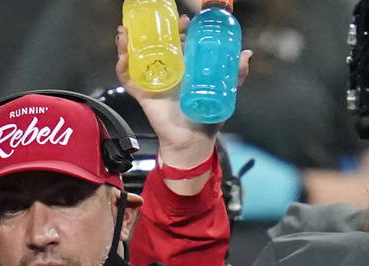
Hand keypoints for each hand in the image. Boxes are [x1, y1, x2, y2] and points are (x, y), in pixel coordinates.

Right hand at [115, 18, 251, 171]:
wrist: (193, 142)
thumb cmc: (207, 120)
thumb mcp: (225, 93)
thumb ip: (235, 75)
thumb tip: (246, 54)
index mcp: (186, 69)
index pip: (179, 43)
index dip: (179, 30)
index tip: (185, 21)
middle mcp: (168, 72)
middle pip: (155, 46)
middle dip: (152, 31)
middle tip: (160, 22)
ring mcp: (154, 82)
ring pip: (136, 58)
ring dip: (128, 44)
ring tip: (125, 33)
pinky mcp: (144, 95)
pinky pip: (128, 79)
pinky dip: (122, 66)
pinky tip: (122, 55)